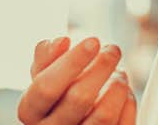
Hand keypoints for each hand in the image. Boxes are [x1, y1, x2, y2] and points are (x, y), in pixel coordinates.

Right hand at [18, 36, 136, 124]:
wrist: (68, 117)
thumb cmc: (56, 91)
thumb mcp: (43, 72)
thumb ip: (46, 55)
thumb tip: (60, 42)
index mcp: (29, 110)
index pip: (46, 86)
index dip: (72, 61)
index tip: (93, 41)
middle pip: (78, 98)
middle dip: (101, 67)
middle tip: (112, 50)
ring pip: (103, 116)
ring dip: (118, 86)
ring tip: (119, 72)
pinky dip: (128, 104)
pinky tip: (124, 93)